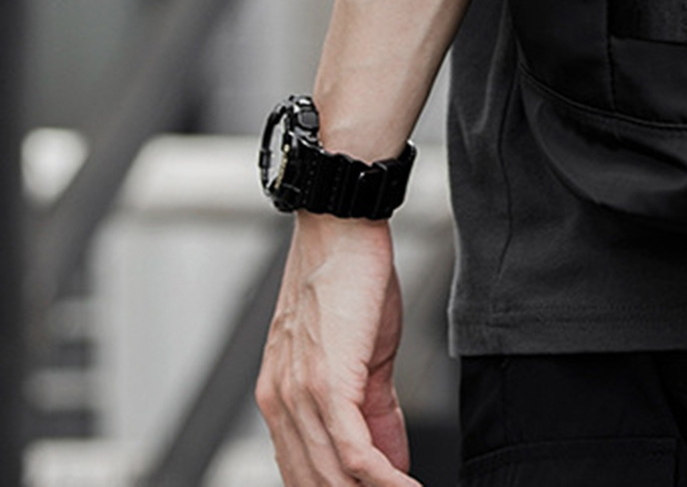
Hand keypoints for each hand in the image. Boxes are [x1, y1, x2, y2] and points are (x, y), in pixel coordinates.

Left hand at [256, 214, 417, 486]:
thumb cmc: (349, 278)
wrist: (342, 227)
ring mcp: (300, 397)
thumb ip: (374, 409)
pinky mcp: (327, 386)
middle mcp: (280, 403)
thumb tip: (388, 455)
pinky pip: (353, 452)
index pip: (305, 470)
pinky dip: (383, 478)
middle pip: (314, 481)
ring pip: (332, 477)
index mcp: (281, 397)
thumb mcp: (363, 352)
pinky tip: (405, 485)